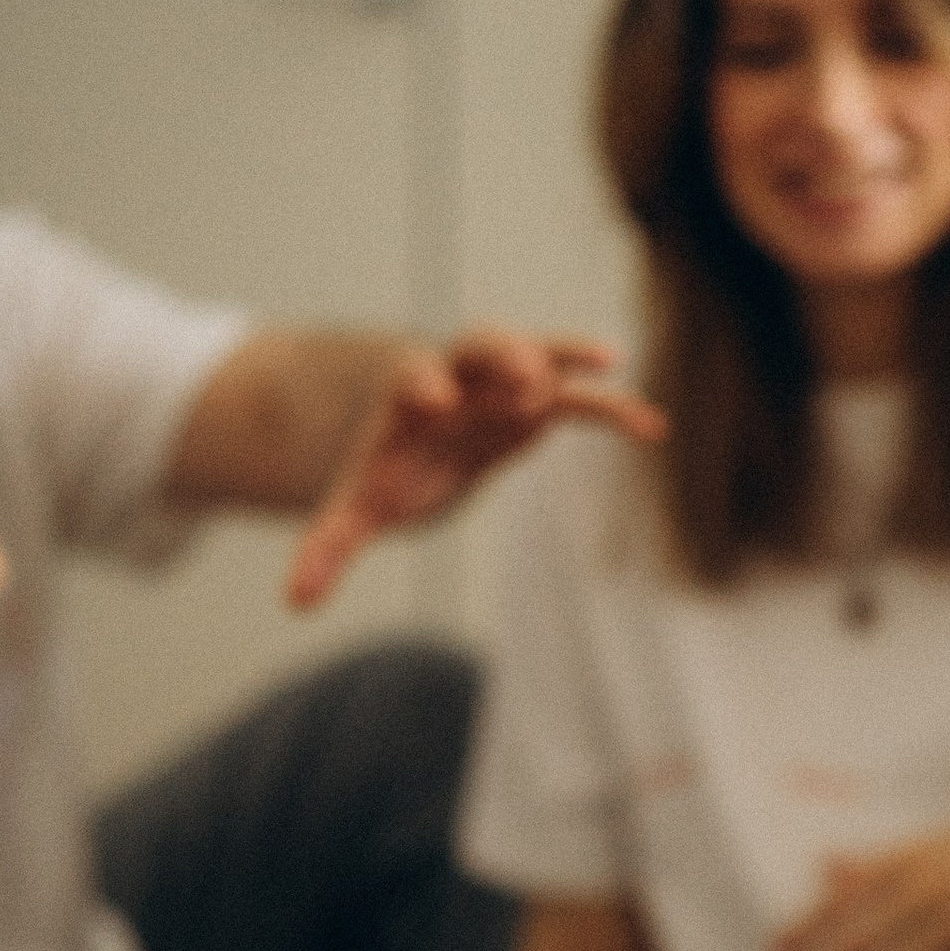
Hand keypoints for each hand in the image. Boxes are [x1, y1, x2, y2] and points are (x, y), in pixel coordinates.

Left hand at [285, 331, 663, 609]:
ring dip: (568, 357)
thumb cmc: (391, 470)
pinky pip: (580, 400)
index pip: (413, 377)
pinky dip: (614, 409)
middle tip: (524, 370)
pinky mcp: (542, 403)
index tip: (434, 400)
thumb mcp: (357, 509)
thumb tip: (294, 604)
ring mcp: (504, 384)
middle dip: (501, 354)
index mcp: (409, 396)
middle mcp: (461, 377)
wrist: (424, 441)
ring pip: (538, 356)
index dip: (422, 385)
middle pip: (478, 346)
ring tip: (609, 361)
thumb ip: (327, 548)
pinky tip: (654, 429)